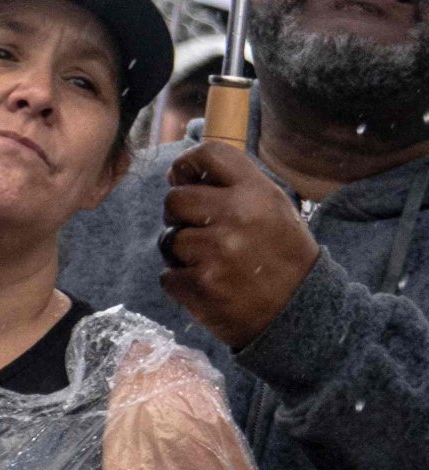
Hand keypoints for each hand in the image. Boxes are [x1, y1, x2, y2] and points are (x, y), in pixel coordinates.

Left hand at [160, 143, 319, 348]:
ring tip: (214, 264)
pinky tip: (212, 287)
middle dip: (179, 217)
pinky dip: (182, 283)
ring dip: (181, 254)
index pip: (210, 154)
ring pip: (168, 239)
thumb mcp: (272, 211)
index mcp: (258, 193)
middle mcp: (238, 215)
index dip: (187, 165)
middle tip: (204, 234)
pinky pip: (168, 275)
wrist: (301, 315)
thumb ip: (233, 189)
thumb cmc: (281, 258)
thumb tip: (176, 175)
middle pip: (174, 199)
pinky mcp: (202, 283)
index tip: (183, 179)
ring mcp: (218, 250)